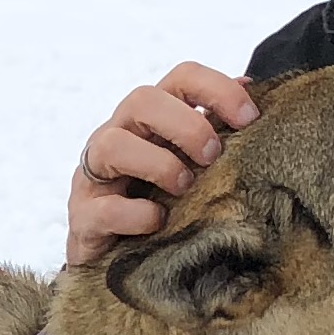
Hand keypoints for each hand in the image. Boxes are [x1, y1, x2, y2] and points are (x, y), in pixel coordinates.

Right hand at [67, 64, 255, 264]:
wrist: (113, 256)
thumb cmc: (157, 198)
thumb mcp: (189, 160)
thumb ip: (213, 127)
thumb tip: (249, 85)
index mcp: (151, 118)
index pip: (182, 77)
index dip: (217, 89)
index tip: (250, 118)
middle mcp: (118, 134)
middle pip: (143, 99)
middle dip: (187, 126)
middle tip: (212, 156)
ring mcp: (94, 174)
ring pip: (112, 145)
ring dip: (158, 164)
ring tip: (184, 188)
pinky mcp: (84, 216)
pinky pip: (105, 208)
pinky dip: (137, 214)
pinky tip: (158, 222)